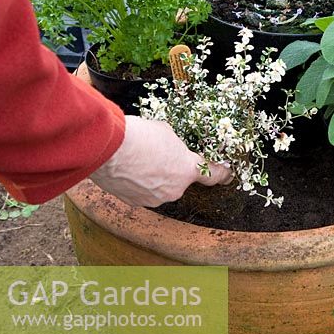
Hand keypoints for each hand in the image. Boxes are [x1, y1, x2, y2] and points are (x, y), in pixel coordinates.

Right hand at [90, 116, 232, 206]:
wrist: (107, 148)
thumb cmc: (138, 135)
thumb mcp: (167, 131)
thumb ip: (176, 145)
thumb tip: (172, 148)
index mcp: (187, 170)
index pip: (213, 175)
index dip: (221, 173)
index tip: (226, 173)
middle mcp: (174, 190)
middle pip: (181, 181)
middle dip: (173, 169)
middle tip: (159, 154)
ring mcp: (154, 199)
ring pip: (161, 187)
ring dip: (154, 176)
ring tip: (139, 159)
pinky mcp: (134, 202)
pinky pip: (142, 192)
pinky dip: (138, 183)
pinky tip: (129, 168)